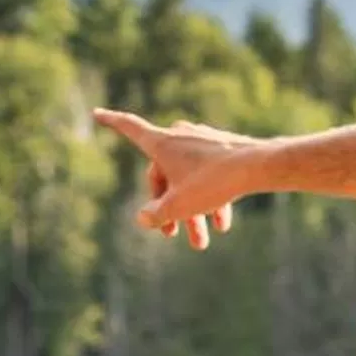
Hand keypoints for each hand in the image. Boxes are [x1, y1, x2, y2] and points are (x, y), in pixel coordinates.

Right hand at [92, 108, 254, 249]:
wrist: (259, 167)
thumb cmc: (214, 183)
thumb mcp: (178, 206)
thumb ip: (155, 214)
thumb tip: (143, 218)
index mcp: (162, 143)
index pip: (129, 127)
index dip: (110, 122)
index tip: (96, 112)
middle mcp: (180, 135)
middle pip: (164, 175)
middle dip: (169, 209)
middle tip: (172, 236)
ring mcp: (203, 140)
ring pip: (189, 180)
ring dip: (193, 212)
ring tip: (202, 242)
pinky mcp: (223, 148)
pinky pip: (209, 175)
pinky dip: (211, 198)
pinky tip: (222, 224)